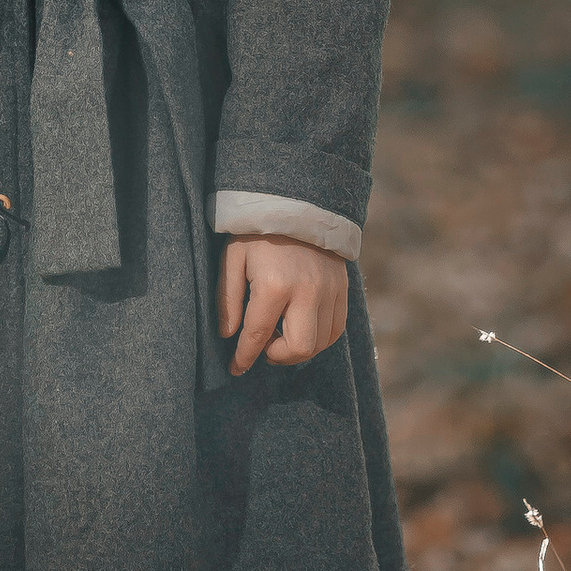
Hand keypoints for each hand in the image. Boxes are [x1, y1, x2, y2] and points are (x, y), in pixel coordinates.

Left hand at [220, 233, 349, 374]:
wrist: (297, 202)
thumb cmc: (257, 232)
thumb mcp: (232, 259)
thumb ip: (227, 299)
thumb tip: (228, 335)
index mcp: (274, 285)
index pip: (258, 336)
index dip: (244, 357)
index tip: (235, 368)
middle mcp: (306, 292)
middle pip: (299, 348)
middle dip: (278, 356)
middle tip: (263, 346)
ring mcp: (329, 291)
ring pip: (320, 343)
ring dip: (298, 348)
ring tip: (280, 334)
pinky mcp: (342, 288)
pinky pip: (336, 329)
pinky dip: (319, 337)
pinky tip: (301, 327)